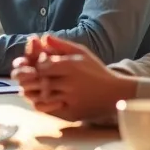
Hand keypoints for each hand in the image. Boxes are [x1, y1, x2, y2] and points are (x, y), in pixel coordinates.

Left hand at [14, 35, 135, 121]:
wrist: (114, 93)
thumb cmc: (96, 70)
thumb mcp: (82, 53)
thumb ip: (62, 45)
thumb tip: (43, 37)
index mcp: (72, 66)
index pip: (42, 65)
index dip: (38, 66)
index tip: (40, 66)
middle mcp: (70, 83)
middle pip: (41, 81)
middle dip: (35, 79)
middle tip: (35, 78)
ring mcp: (70, 99)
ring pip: (43, 96)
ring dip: (37, 92)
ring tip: (39, 88)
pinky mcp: (71, 112)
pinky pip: (49, 109)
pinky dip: (43, 104)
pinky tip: (46, 98)